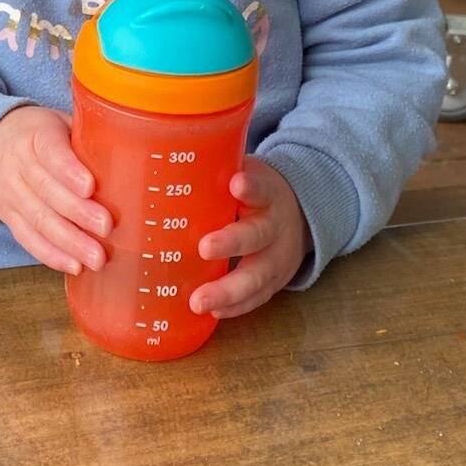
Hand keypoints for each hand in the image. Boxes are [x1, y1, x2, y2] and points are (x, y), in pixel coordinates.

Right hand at [0, 105, 110, 274]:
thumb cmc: (39, 134)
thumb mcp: (59, 123)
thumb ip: (87, 136)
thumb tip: (135, 152)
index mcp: (36, 134)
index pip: (50, 150)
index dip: (68, 170)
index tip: (90, 186)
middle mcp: (19, 164)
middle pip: (46, 190)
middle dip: (77, 212)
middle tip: (106, 227)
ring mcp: (11, 193)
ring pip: (38, 220)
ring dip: (69, 242)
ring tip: (96, 258)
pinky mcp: (8, 217)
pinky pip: (28, 239)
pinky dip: (51, 255)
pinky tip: (73, 266)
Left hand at [189, 159, 309, 318]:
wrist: (299, 214)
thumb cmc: (256, 190)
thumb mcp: (246, 171)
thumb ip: (218, 167)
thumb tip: (166, 153)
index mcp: (269, 193)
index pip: (262, 187)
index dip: (250, 187)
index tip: (236, 183)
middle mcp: (276, 226)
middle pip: (258, 235)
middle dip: (232, 242)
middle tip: (204, 247)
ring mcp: (278, 257)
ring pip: (257, 276)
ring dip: (228, 290)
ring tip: (199, 301)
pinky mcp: (275, 281)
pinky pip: (257, 297)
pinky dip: (236, 306)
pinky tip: (213, 312)